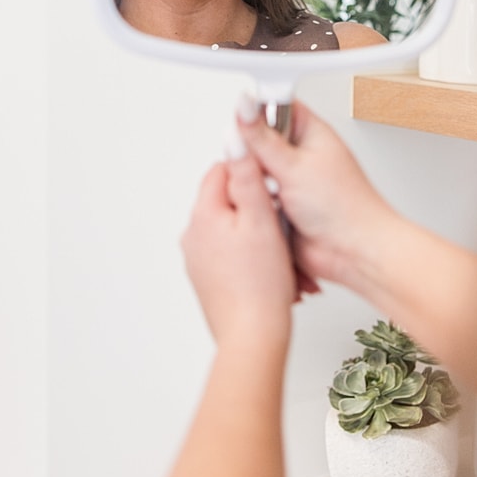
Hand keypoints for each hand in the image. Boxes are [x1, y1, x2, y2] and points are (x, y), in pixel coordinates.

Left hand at [181, 154, 298, 349]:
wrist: (252, 336)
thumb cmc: (260, 285)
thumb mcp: (261, 219)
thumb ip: (247, 177)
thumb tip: (236, 140)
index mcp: (203, 216)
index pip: (222, 170)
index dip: (252, 172)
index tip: (273, 184)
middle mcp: (193, 236)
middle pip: (229, 200)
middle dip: (259, 207)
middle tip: (282, 224)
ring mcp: (199, 261)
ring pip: (234, 229)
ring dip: (260, 235)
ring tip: (282, 254)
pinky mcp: (209, 280)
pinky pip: (233, 255)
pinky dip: (254, 257)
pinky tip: (273, 271)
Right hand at [235, 98, 393, 299]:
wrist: (353, 253)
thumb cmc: (345, 207)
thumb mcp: (294, 165)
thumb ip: (261, 137)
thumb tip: (244, 105)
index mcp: (310, 132)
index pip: (274, 105)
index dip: (254, 112)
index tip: (241, 125)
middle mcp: (299, 154)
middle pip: (256, 140)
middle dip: (249, 154)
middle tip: (259, 168)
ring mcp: (288, 180)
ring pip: (251, 170)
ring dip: (251, 181)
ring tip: (266, 192)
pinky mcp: (279, 205)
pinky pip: (252, 196)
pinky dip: (251, 201)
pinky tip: (260, 207)